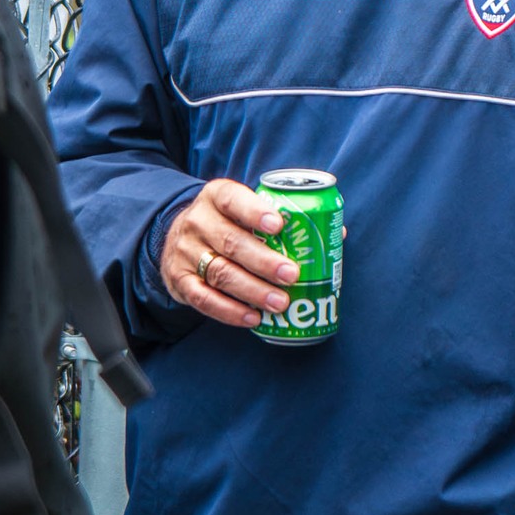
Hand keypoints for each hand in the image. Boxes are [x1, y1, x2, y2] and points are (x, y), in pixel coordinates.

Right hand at [160, 178, 301, 328]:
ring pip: (220, 273)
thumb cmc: (226, 222)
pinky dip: (229, 311)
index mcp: (216, 196)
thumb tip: (337, 234)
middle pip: (231, 242)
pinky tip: (253, 318)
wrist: (178, 237)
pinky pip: (203, 299)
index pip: (233, 199)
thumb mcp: (241, 207)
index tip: (279, 226)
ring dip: (253, 291)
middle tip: (292, 275)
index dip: (255, 212)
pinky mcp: (179, 280)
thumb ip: (280, 217)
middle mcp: (197, 222)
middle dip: (264, 261)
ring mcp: (185, 252)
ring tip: (281, 302)